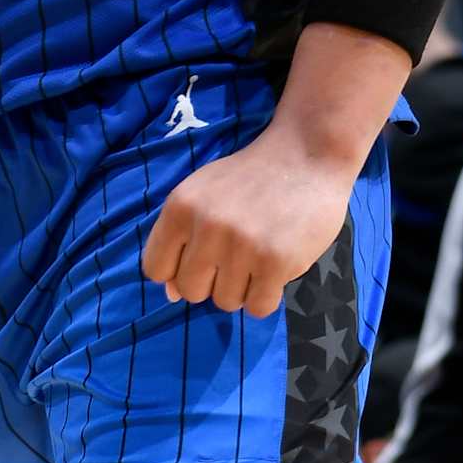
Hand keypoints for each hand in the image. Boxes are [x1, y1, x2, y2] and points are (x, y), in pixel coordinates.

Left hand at [143, 126, 352, 317]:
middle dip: (211, 283)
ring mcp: (242, 245)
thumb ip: (180, 239)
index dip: (177, 272)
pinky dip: (267, 296)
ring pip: (226, 302)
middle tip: (235, 259)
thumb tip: (170, 294)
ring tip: (258, 257)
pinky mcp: (276, 260)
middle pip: (190, 291)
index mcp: (180, 206)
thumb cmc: (250, 178)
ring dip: (242, 289)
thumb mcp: (203, 195)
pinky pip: (259, 308)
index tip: (200, 260)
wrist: (307, 154)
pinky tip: (275, 269)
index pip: (155, 269)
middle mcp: (207, 225)